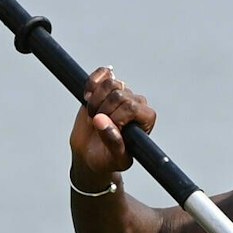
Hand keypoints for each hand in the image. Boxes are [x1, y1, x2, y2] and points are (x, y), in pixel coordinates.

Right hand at [70, 66, 156, 181]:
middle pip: (119, 95)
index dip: (115, 116)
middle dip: (102, 111)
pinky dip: (92, 82)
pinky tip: (87, 96)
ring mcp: (122, 93)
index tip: (108, 128)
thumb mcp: (114, 158)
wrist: (91, 153)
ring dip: (95, 100)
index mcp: (145, 120)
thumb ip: (113, 142)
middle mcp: (137, 104)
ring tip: (93, 115)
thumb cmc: (107, 159)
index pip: (131, 107)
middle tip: (97, 125)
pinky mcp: (107, 87)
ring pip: (110, 83)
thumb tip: (101, 120)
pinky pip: (103, 73)